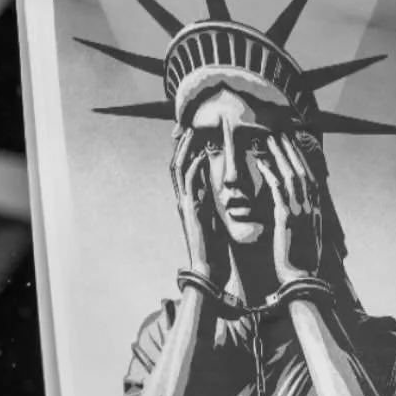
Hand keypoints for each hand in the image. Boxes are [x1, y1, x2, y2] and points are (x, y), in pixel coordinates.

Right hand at [171, 125, 229, 287]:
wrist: (209, 270)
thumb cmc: (215, 250)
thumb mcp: (215, 221)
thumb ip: (212, 205)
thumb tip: (219, 193)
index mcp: (190, 202)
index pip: (184, 170)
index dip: (187, 151)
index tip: (195, 134)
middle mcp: (184, 200)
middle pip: (176, 164)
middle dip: (181, 144)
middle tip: (187, 125)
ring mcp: (185, 204)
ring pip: (178, 169)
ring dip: (185, 149)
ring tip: (192, 132)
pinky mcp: (191, 210)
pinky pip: (190, 183)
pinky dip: (195, 167)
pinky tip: (202, 155)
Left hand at [258, 131, 325, 285]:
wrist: (301, 280)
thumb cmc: (301, 265)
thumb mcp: (307, 240)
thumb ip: (305, 224)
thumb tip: (301, 217)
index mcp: (316, 213)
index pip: (311, 179)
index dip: (302, 161)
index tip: (293, 148)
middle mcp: (311, 208)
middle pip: (302, 171)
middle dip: (291, 151)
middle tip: (281, 134)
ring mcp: (300, 212)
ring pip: (292, 175)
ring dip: (280, 155)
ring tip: (270, 140)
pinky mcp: (287, 218)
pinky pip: (278, 189)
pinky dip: (270, 173)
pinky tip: (261, 162)